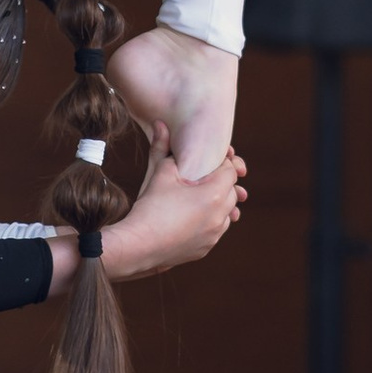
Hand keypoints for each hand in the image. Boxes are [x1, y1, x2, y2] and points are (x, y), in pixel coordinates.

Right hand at [103, 145, 245, 282]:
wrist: (139, 246)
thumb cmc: (150, 207)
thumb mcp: (159, 173)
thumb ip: (163, 147)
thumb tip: (161, 124)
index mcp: (214, 194)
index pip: (230, 170)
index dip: (223, 162)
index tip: (212, 159)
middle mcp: (220, 215)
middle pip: (232, 192)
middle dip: (221, 182)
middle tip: (203, 177)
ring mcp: (214, 234)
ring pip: (226, 213)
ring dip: (218, 204)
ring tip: (199, 198)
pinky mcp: (206, 248)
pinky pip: (215, 230)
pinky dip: (209, 222)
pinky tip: (192, 217)